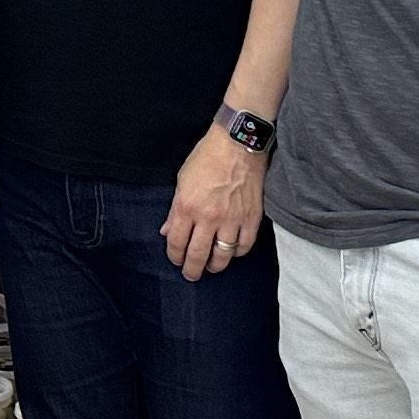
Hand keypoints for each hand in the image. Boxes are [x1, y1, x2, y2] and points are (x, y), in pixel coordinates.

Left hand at [163, 123, 266, 280]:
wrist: (238, 143)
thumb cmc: (207, 157)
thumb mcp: (182, 180)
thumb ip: (174, 209)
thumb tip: (167, 231)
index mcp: (186, 206)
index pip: (176, 243)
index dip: (174, 256)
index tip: (176, 260)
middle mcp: (208, 217)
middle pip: (198, 255)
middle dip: (192, 270)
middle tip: (191, 275)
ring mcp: (232, 219)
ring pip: (223, 255)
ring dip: (215, 265)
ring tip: (212, 267)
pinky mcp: (252, 217)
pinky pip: (244, 245)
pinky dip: (238, 252)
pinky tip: (232, 252)